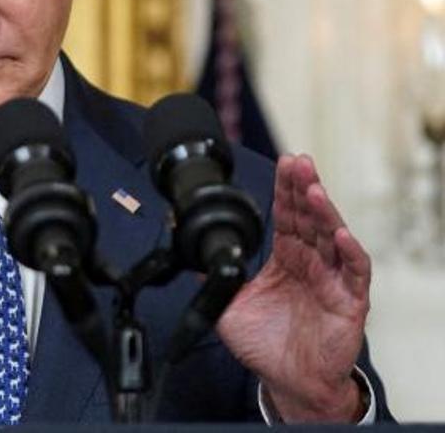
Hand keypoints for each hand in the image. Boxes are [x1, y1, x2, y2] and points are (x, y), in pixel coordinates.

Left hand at [216, 154, 369, 421]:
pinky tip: (341, 235)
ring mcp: (332, 280)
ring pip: (333, 237)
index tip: (284, 162)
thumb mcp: (229, 305)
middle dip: (304, 187)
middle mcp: (311, 263)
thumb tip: (191, 252)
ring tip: (313, 189)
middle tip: (299, 161)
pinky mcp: (350, 302)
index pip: (287, 216)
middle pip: (310, 218)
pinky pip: (354, 273)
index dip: (285, 189)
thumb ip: (214, 276)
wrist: (287, 382)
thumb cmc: (266, 344)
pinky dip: (350, 252)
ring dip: (325, 212)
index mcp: (286, 258)